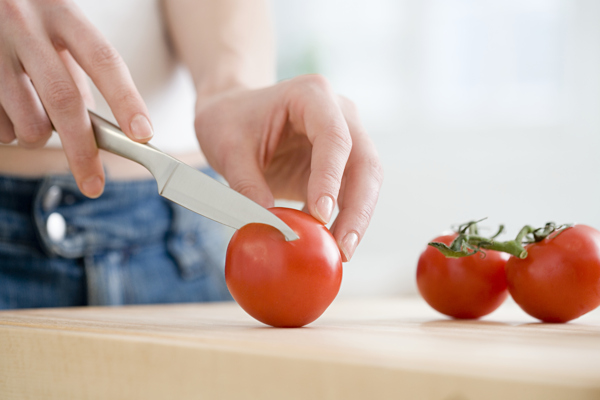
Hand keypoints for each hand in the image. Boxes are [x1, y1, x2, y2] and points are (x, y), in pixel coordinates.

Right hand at [0, 0, 152, 196]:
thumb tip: (98, 126)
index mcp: (61, 12)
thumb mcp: (59, 28)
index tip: (142, 135)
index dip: (126, 101)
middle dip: (83, 149)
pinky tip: (9, 107)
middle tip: (94, 182)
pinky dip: (11, 130)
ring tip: (37, 119)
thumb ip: (78, 71)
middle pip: (64, 100)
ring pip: (27, 120)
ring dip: (40, 136)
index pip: (104, 61)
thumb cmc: (27, 14)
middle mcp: (25, 24)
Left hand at [195, 75, 382, 260]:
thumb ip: (246, 184)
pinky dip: (344, 219)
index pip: (333, 137)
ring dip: (357, 219)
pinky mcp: (341, 164)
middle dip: (358, 208)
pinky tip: (329, 244)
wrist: (233, 113)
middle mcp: (339, 113)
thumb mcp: (227, 148)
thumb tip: (271, 227)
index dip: (330, 177)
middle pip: (365, 162)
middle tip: (344, 247)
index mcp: (311, 95)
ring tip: (340, 253)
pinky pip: (352, 193)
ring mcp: (346, 137)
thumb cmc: (229, 121)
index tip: (321, 214)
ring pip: (367, 181)